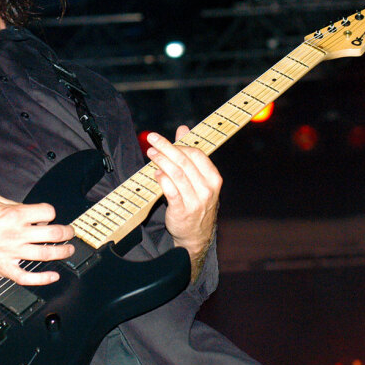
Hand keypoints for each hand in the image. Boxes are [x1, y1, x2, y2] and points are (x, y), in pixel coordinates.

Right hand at [0, 195, 74, 285]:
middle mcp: (17, 234)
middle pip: (53, 234)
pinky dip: (43, 279)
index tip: (49, 216)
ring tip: (68, 250)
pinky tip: (53, 276)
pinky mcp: (4, 268)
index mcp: (15, 214)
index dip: (51, 213)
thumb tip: (31, 211)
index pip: (48, 212)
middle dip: (67, 233)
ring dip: (62, 253)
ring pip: (46, 255)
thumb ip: (15, 206)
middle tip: (70, 233)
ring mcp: (12, 253)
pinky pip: (28, 277)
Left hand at [146, 126, 220, 278]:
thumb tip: (183, 129)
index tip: (163, 139)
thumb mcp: (199, 179)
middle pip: (184, 162)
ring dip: (161, 161)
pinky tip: (155, 173)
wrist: (196, 235)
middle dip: (166, 148)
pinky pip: (170, 191)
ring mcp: (195, 201)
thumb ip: (191, 153)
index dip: (179, 144)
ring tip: (151, 153)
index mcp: (213, 178)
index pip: (197, 154)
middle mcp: (207, 189)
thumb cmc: (197, 202)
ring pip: (176, 174)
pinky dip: (162, 180)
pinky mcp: (182, 211)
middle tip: (152, 140)